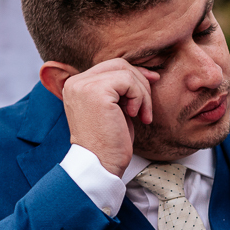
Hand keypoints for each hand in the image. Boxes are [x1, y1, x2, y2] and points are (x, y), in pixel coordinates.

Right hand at [55, 58, 158, 176]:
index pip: (110, 67)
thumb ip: (122, 90)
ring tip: (142, 116)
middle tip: (147, 106)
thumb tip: (150, 73)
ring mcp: (84, 86)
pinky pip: (128, 81)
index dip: (135, 74)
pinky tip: (135, 116)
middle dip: (141, 81)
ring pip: (126, 72)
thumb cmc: (110, 142)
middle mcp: (76, 82)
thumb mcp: (115, 109)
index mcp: (77, 86)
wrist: (101, 164)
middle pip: (118, 65)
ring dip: (142, 94)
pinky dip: (139, 98)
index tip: (153, 83)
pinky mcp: (96, 92)